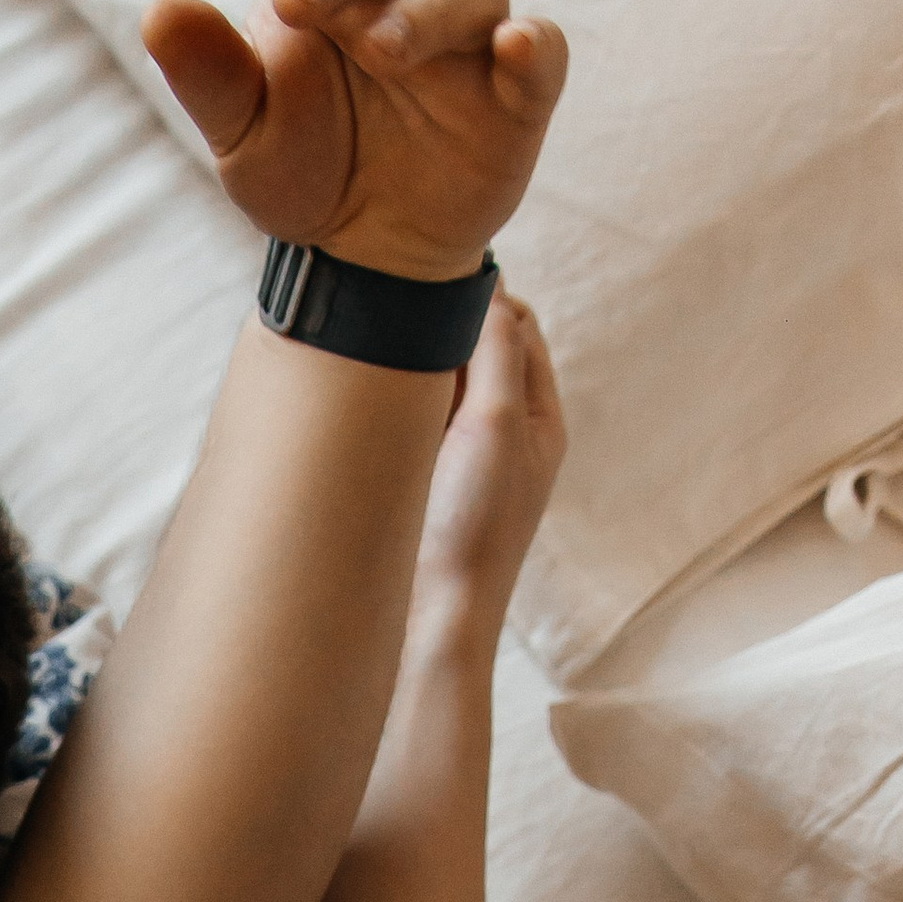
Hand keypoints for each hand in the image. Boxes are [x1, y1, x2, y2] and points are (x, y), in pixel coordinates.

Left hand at [145, 0, 567, 284]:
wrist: (363, 258)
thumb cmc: (306, 167)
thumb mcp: (244, 132)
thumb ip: (208, 74)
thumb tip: (159, 10)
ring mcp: (469, 34)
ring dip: (423, 6)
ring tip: (378, 49)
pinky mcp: (516, 93)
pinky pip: (541, 52)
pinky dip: (532, 47)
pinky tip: (512, 47)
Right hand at [409, 287, 566, 643]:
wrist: (432, 622)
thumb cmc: (475, 527)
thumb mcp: (500, 421)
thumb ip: (498, 348)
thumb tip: (487, 279)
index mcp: (538, 417)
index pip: (515, 325)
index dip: (480, 297)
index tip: (434, 282)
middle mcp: (502, 433)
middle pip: (474, 350)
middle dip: (440, 327)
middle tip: (396, 308)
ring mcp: (457, 459)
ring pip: (435, 384)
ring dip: (411, 363)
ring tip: (377, 349)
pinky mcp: (417, 482)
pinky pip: (406, 422)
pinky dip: (390, 401)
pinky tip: (365, 397)